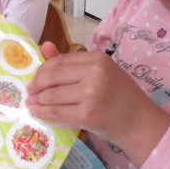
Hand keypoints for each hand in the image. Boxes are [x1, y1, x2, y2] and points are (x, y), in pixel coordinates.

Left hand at [27, 42, 169, 166]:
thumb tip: (43, 46)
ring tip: (31, 102)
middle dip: (36, 84)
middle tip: (30, 90)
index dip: (42, 70)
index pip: (59, 61)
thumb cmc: (119, 95)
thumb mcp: (100, 72)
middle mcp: (94, 73)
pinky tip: (36, 112)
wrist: (140, 122)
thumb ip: (70, 61)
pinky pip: (57, 112)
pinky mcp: (87, 114)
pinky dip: (43, 113)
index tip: (35, 77)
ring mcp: (91, 94)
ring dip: (37, 100)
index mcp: (96, 58)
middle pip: (52, 76)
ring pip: (52, 95)